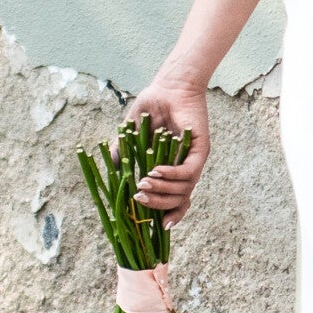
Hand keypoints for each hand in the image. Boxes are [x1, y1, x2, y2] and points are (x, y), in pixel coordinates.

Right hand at [125, 75, 210, 219]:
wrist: (170, 87)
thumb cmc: (152, 108)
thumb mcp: (132, 135)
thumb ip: (122, 153)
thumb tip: (112, 172)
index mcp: (172, 171)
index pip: (176, 202)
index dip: (169, 215)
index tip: (154, 226)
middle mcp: (186, 170)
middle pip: (179, 202)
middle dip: (157, 205)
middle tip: (138, 198)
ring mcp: (194, 161)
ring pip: (184, 191)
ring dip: (162, 190)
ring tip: (143, 183)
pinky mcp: (200, 151)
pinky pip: (188, 173)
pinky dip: (171, 175)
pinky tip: (155, 171)